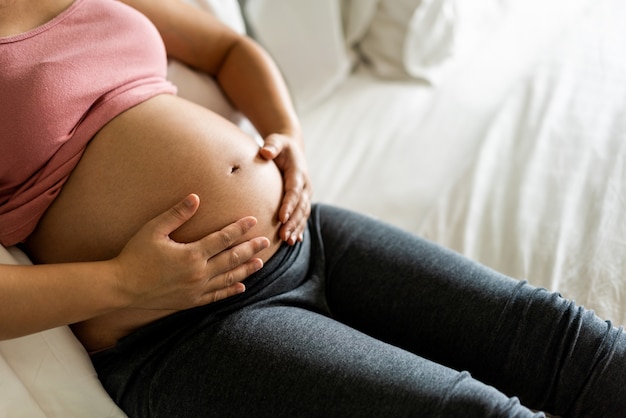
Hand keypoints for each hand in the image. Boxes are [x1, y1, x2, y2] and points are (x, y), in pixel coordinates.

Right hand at [113, 194, 268, 309]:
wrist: (121, 287)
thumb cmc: (135, 255)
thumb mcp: (153, 230)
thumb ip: (176, 214)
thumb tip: (196, 197)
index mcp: (191, 254)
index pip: (223, 239)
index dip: (239, 229)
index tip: (253, 221)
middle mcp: (198, 273)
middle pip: (232, 259)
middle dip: (250, 249)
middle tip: (266, 241)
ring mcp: (196, 290)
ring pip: (228, 278)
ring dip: (246, 270)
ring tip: (260, 262)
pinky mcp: (190, 301)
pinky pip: (216, 296)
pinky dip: (230, 291)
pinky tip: (241, 287)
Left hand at [260, 133, 311, 244]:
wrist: (292, 147)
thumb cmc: (280, 145)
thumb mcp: (276, 141)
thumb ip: (272, 145)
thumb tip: (266, 151)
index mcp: (298, 173)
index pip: (294, 191)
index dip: (289, 204)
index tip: (281, 217)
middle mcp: (305, 186)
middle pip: (300, 207)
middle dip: (293, 222)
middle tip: (283, 236)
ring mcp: (306, 194)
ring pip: (303, 214)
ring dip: (296, 228)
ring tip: (288, 241)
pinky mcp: (303, 200)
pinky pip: (302, 216)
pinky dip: (299, 228)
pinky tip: (294, 241)